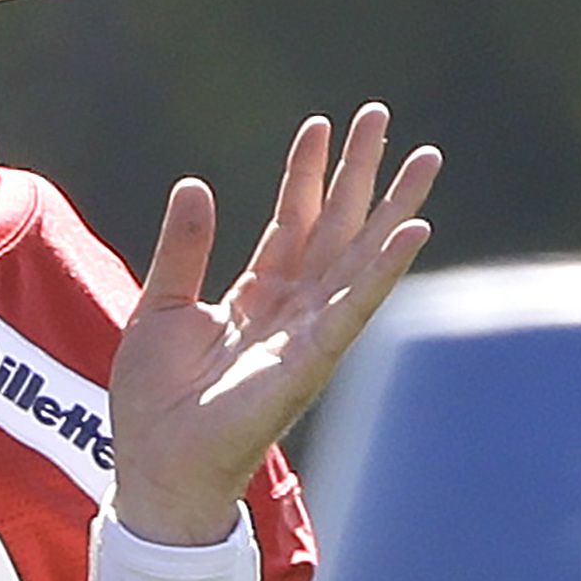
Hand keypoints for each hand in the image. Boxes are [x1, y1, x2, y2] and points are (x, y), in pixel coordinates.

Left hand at [107, 107, 436, 544]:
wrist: (156, 464)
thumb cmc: (156, 397)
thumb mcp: (160, 304)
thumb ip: (184, 247)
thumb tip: (196, 183)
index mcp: (257, 294)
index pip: (292, 220)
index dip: (306, 173)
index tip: (321, 124)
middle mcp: (293, 309)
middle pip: (338, 227)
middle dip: (362, 174)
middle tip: (383, 116)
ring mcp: (309, 333)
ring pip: (360, 257)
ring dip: (392, 206)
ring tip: (424, 156)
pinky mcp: (312, 361)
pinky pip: (354, 306)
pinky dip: (384, 268)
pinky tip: (413, 230)